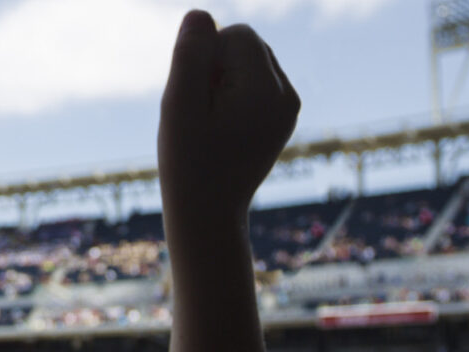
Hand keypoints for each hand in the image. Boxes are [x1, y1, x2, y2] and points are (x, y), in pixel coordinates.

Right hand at [158, 10, 298, 226]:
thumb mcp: (179, 106)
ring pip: (250, 61)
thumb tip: (199, 15)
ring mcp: (289, 107)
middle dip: (217, 65)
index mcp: (268, 90)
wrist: (209, 214)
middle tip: (202, 112)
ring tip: (211, 122)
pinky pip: (256, 81)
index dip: (205, 57)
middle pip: (247, 43)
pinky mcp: (283, 117)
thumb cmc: (188, 163)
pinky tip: (222, 128)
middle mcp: (288, 94)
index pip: (236, 33)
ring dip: (224, 79)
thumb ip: (189, 56)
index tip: (197, 99)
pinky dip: (234, 94)